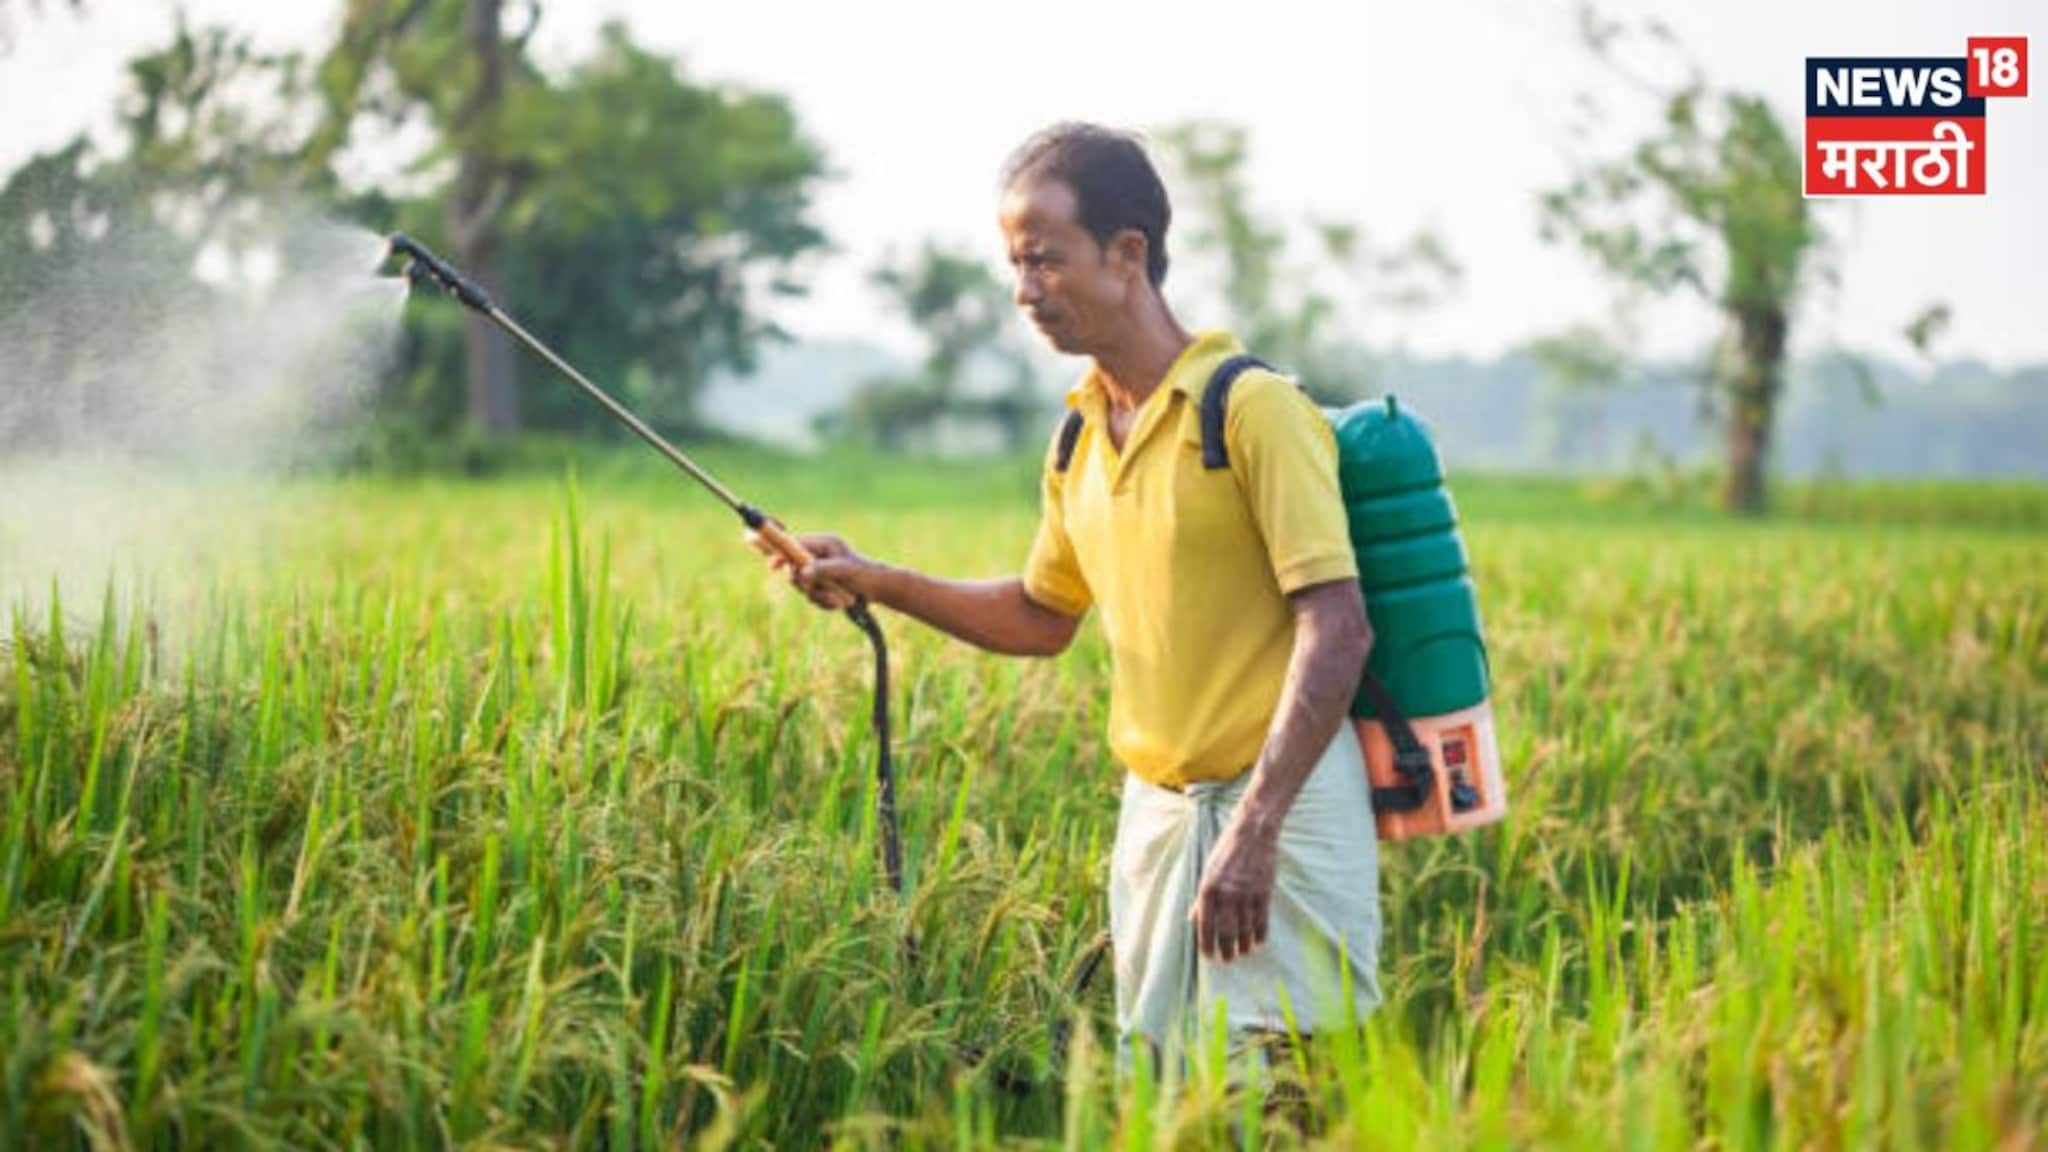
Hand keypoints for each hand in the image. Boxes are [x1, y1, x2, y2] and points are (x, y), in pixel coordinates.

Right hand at [761, 531, 880, 610]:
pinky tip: (838, 602)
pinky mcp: (820, 585)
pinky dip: (824, 602)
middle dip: (805, 583)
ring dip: (818, 596)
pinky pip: (811, 597)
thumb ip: (823, 569)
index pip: (794, 545)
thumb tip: (802, 572)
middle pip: (793, 567)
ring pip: (802, 586)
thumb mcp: (845, 570)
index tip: (773, 566)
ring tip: (836, 599)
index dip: (781, 554)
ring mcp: (817, 571)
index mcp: (823, 544)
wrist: (878, 589)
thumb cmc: (864, 573)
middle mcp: (817, 556)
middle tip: (817, 589)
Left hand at [1189, 815, 1279, 964]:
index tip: (1209, 958)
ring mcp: (1247, 894)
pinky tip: (1257, 944)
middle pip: (1226, 933)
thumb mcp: (1207, 872)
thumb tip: (1194, 920)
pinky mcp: (1264, 893)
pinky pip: (1262, 922)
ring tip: (1241, 954)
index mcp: (1208, 889)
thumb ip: (1202, 898)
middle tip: (1227, 961)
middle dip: (1226, 951)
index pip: (1205, 926)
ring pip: (1245, 931)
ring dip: (1243, 947)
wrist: (1253, 833)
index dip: (1207, 945)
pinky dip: (1259, 936)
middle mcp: (1226, 894)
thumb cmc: (1226, 852)